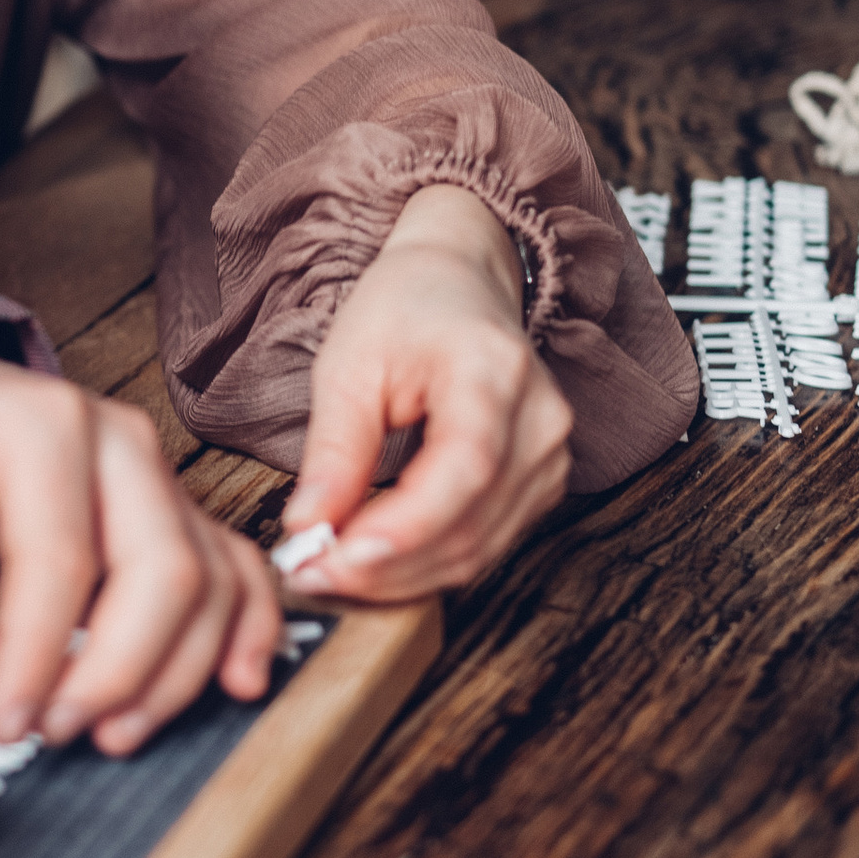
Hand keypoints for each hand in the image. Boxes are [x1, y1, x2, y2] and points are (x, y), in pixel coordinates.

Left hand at [0, 339, 278, 755]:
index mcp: (41, 428)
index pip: (61, 563)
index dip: (37, 658)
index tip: (3, 723)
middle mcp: (121, 442)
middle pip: (162, 572)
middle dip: (117, 672)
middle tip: (54, 731)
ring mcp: (160, 474)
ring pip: (209, 582)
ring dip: (174, 673)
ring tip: (111, 733)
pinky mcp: (177, 508)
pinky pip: (237, 568)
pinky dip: (245, 629)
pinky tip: (237, 683)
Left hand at [277, 187, 570, 601]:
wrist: (458, 280)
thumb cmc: (404, 309)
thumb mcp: (349, 365)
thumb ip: (334, 451)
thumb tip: (307, 528)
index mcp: (494, 371)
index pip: (465, 470)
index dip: (403, 529)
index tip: (334, 559)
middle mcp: (540, 420)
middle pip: (471, 526)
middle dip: (385, 567)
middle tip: (310, 574)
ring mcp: (550, 456)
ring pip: (478, 551)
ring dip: (401, 577)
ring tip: (332, 570)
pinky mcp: (541, 483)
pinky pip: (485, 546)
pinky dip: (426, 564)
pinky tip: (375, 559)